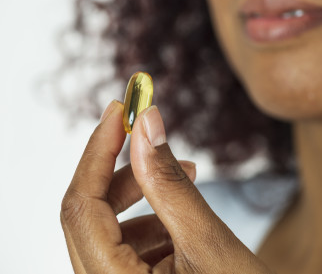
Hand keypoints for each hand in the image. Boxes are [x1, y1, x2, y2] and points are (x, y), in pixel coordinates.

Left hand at [60, 101, 272, 273]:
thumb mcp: (208, 243)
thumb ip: (169, 183)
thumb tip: (147, 124)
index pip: (81, 207)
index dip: (98, 152)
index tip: (119, 111)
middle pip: (88, 215)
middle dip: (119, 168)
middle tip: (148, 133)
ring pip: (107, 226)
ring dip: (141, 193)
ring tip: (186, 173)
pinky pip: (126, 240)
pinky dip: (151, 215)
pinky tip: (181, 212)